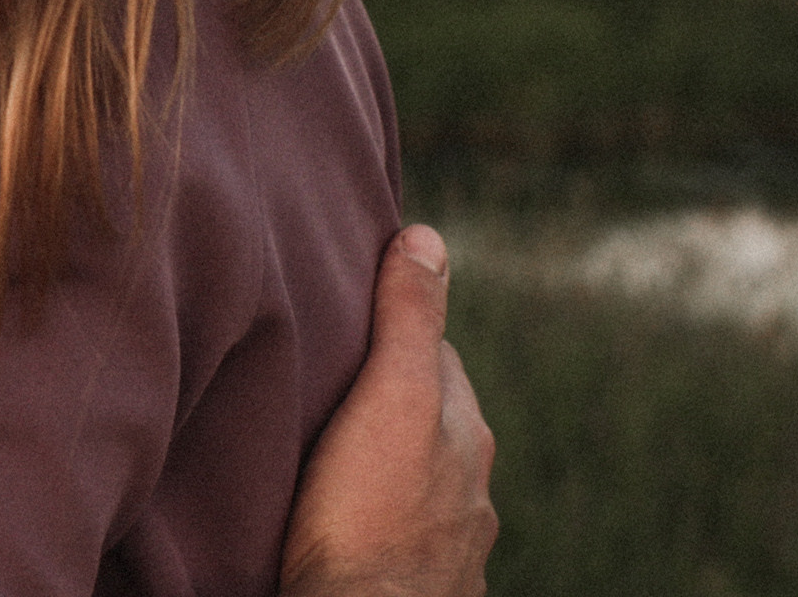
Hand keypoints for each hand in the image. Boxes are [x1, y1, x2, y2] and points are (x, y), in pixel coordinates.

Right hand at [279, 225, 498, 596]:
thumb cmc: (367, 514)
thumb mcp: (390, 397)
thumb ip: (409, 319)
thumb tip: (429, 235)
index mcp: (463, 430)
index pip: (431, 351)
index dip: (389, 329)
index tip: (346, 319)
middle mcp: (470, 484)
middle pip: (426, 414)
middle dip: (387, 394)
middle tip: (327, 381)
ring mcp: (451, 539)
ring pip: (415, 475)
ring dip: (382, 458)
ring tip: (327, 450)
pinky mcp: (420, 582)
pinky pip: (401, 529)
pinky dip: (379, 514)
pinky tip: (347, 518)